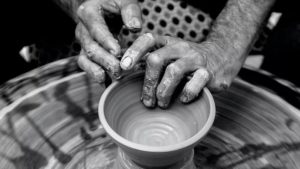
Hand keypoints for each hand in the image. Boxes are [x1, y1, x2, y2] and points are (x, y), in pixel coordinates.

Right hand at [75, 0, 141, 82]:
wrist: (101, 6)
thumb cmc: (115, 3)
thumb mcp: (124, 0)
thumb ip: (131, 11)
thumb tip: (135, 27)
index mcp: (89, 12)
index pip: (96, 28)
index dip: (106, 41)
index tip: (117, 52)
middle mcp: (82, 29)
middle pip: (90, 47)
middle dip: (105, 60)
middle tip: (120, 69)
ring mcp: (83, 42)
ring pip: (85, 59)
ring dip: (98, 70)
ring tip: (113, 78)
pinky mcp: (86, 52)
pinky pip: (87, 66)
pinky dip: (95, 75)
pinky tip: (107, 83)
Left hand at [120, 33, 243, 107]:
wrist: (222, 56)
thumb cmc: (187, 61)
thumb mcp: (170, 54)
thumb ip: (151, 61)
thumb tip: (124, 72)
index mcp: (168, 42)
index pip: (147, 40)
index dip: (133, 52)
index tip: (123, 68)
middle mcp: (180, 47)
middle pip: (156, 59)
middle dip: (148, 83)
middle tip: (146, 101)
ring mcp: (195, 59)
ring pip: (173, 72)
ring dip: (163, 92)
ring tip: (161, 104)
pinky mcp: (209, 72)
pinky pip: (195, 84)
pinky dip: (185, 94)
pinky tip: (182, 100)